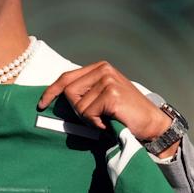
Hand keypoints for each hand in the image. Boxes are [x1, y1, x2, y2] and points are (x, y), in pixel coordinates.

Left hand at [37, 61, 174, 149]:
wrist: (151, 124)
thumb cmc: (124, 113)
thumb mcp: (102, 96)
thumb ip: (85, 91)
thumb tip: (55, 97)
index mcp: (100, 68)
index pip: (66, 77)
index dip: (51, 91)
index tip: (42, 104)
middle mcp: (103, 70)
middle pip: (68, 92)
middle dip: (77, 110)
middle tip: (96, 117)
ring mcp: (108, 80)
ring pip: (78, 106)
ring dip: (89, 119)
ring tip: (106, 119)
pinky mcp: (111, 94)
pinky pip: (87, 114)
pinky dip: (96, 123)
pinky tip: (110, 122)